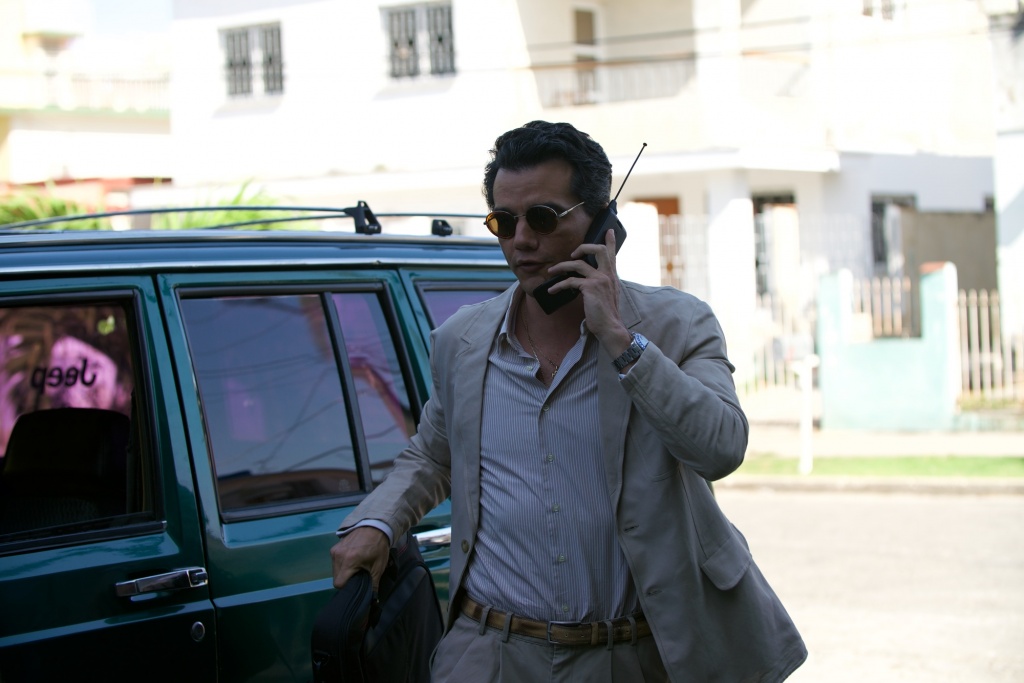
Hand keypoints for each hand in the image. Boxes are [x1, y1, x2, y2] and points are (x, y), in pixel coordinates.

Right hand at [330, 526, 390, 590]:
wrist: (374, 527)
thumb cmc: (378, 547)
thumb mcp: (378, 567)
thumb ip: (373, 585)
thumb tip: (373, 600)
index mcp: (349, 562)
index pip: (339, 584)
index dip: (347, 587)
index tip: (355, 585)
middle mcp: (338, 556)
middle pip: (336, 578)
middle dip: (345, 580)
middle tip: (357, 576)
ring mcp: (335, 551)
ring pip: (334, 570)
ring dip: (343, 572)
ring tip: (355, 567)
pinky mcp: (334, 547)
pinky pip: (335, 562)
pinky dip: (341, 564)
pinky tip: (352, 560)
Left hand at [547, 229, 632, 355]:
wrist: (610, 327)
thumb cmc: (606, 315)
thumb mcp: (606, 296)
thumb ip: (600, 285)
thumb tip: (584, 282)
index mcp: (612, 276)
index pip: (612, 254)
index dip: (610, 241)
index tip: (608, 230)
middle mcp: (608, 275)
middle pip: (598, 250)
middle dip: (583, 247)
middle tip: (571, 255)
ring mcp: (599, 279)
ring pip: (577, 264)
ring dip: (561, 267)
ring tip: (551, 272)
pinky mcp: (590, 287)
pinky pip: (570, 281)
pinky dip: (558, 285)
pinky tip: (552, 290)